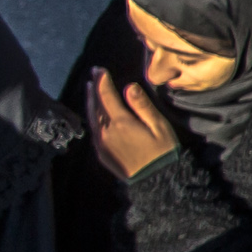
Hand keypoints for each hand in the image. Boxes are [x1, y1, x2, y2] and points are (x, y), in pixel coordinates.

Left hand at [89, 67, 180, 181]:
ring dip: (90, 102)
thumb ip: (142, 106)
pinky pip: (93, 130)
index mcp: (120, 122)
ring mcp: (101, 143)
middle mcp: (105, 132)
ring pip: (92, 117)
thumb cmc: (162, 152)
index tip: (99, 70)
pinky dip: (92, 117)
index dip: (102, 82)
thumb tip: (129, 87)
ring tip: (90, 89)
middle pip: (95, 105)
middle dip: (94, 88)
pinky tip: (95, 113)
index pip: (106, 96)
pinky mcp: (101, 153)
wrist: (155, 181)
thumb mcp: (158, 127)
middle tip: (93, 75)